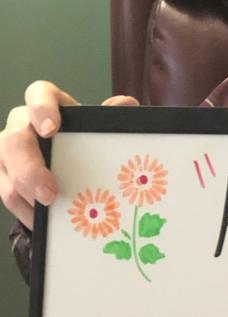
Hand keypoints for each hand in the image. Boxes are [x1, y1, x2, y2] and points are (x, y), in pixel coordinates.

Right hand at [0, 81, 138, 231]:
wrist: (66, 160)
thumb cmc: (81, 139)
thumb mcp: (95, 128)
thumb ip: (109, 117)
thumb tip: (126, 104)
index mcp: (46, 103)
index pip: (37, 94)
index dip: (41, 109)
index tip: (52, 129)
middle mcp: (20, 124)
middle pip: (14, 140)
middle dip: (30, 168)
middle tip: (50, 193)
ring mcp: (6, 151)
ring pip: (5, 171)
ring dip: (25, 195)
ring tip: (46, 213)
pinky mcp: (2, 175)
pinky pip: (6, 194)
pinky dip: (24, 210)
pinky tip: (41, 222)